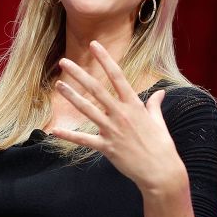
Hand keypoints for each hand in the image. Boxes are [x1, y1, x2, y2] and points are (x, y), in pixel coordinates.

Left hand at [50, 41, 185, 193]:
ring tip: (58, 85)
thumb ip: (154, 105)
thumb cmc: (162, 146)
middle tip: (64, 61)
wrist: (160, 172)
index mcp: (134, 105)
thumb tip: (160, 92)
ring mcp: (112, 130)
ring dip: (71, 96)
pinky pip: (84, 140)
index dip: (105, 59)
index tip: (94, 45)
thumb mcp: (158, 121)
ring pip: (87, 109)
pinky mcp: (106, 147)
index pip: (117, 76)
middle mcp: (121, 114)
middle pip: (96, 89)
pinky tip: (55, 130)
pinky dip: (69, 135)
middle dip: (79, 74)